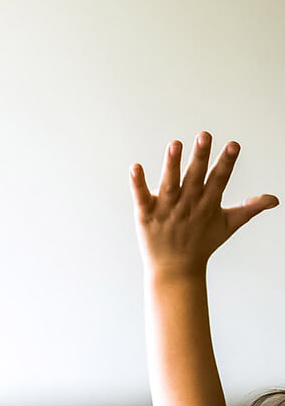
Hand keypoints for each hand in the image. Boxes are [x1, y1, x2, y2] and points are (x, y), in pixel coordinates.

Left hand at [131, 132, 277, 280]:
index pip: (219, 179)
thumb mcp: (228, 225)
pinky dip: (138, 183)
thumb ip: (250, 209)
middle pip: (194, 177)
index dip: (226, 162)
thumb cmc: (201, 244)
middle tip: (204, 135)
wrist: (175, 270)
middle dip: (199, 157)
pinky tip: (135, 167)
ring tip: (174, 144)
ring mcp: (166, 210)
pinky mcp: (146, 215)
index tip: (233, 144)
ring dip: (171, 165)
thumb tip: (274, 200)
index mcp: (208, 204)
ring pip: (169, 184)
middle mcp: (187, 204)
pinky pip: (141, 197)